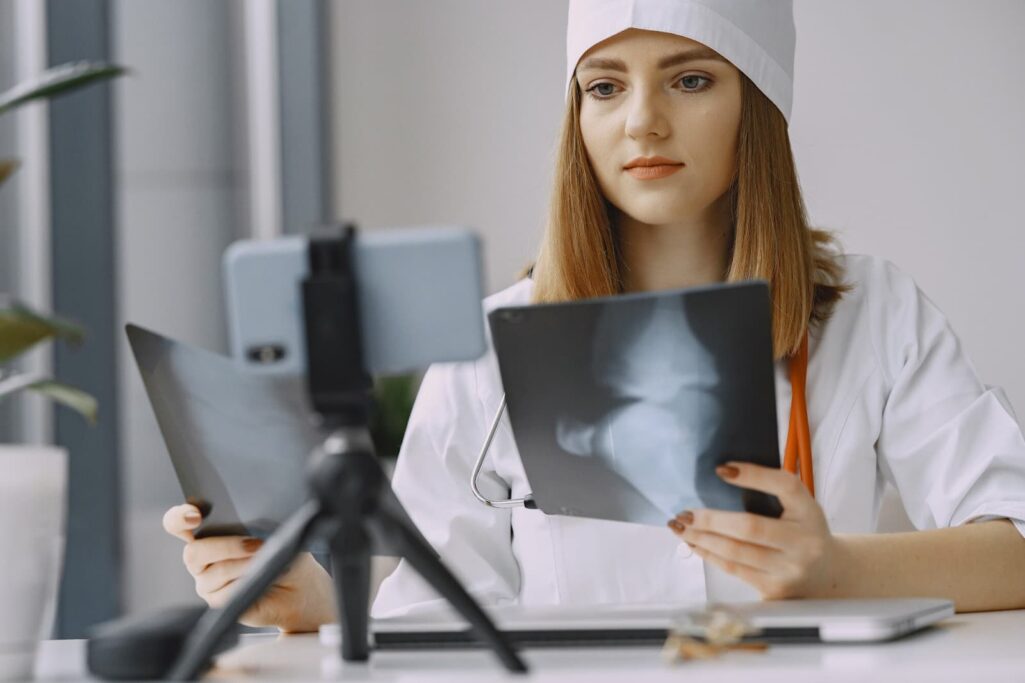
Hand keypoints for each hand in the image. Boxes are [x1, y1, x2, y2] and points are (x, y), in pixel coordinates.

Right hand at [162, 503, 336, 631]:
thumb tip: (249, 529)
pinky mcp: (217, 602)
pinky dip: (246, 585)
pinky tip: (262, 580)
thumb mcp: (275, 532)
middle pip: (193, 552)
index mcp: (208, 532)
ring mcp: (207, 582)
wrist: (300, 586)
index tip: (194, 516)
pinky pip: (224, 595)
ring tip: (266, 562)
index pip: (177, 523)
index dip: (179, 518)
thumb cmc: (285, 553)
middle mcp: (202, 557)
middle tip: (256, 544)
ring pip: (213, 574)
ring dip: (243, 566)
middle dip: (226, 546)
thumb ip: (256, 526)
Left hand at [668, 462, 837, 599]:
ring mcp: (789, 569)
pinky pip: (733, 569)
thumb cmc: (804, 532)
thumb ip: (772, 491)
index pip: (785, 486)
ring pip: (735, 552)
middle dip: (710, 519)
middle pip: (750, 527)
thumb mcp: (800, 507)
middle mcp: (803, 542)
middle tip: (684, 511)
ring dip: (701, 537)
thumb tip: (723, 473)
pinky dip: (708, 554)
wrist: (828, 575)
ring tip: (680, 526)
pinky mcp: (774, 589)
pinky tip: (694, 543)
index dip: (754, 476)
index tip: (721, 470)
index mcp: (809, 512)